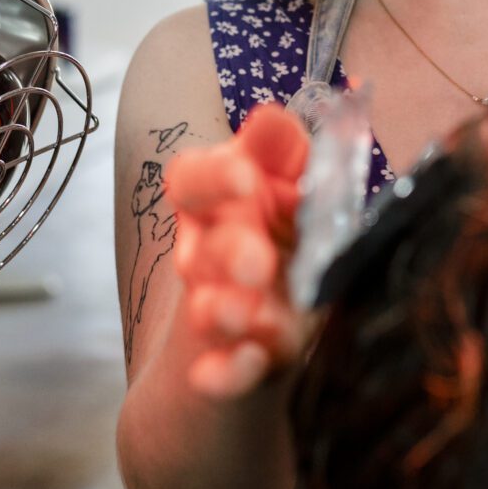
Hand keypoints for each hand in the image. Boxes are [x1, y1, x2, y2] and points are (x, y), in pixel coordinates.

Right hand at [161, 103, 312, 398]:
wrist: (262, 348)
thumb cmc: (286, 251)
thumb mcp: (295, 198)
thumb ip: (285, 157)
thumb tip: (272, 115)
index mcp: (220, 206)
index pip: (191, 179)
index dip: (212, 177)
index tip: (244, 176)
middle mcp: (208, 258)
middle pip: (200, 248)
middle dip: (227, 251)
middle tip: (258, 262)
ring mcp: (218, 315)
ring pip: (206, 309)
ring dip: (224, 311)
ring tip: (250, 312)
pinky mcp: (232, 369)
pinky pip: (220, 373)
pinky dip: (229, 372)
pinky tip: (251, 364)